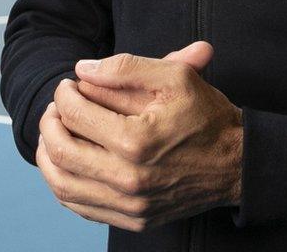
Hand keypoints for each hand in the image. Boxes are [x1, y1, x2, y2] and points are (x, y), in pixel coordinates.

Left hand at [34, 41, 243, 231]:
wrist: (237, 163)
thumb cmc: (207, 117)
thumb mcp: (174, 77)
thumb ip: (125, 68)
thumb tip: (82, 71)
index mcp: (136, 141)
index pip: (75, 113)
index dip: (65, 93)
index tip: (70, 84)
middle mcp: (128, 179)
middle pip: (60, 150)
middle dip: (50, 121)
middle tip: (57, 107)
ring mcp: (129, 205)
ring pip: (62, 184)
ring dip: (49, 155)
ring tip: (55, 133)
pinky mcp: (132, 219)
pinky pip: (80, 206)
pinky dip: (64, 183)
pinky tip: (69, 162)